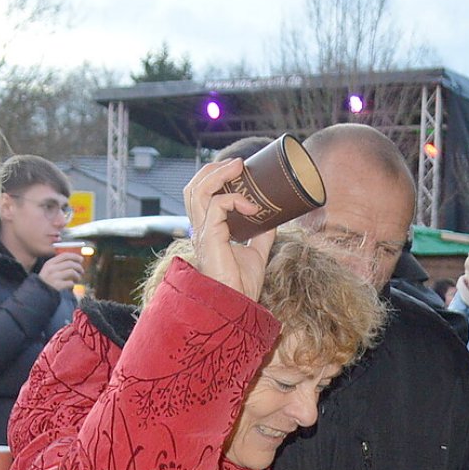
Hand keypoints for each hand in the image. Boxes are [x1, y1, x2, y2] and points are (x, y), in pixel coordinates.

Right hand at [38, 252, 84, 290]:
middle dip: (79, 267)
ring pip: (72, 272)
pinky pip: (70, 283)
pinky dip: (73, 284)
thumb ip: (59, 265)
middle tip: (82, 271)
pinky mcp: (57, 286)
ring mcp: (53, 277)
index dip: (75, 256)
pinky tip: (71, 287)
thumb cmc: (46, 283)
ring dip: (77, 276)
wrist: (38, 295)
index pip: (64, 255)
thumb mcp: (49, 271)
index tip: (81, 259)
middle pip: (70, 263)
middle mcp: (51, 269)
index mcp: (49, 263)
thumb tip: (75, 261)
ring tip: (78, 279)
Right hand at [183, 158, 274, 300]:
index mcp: (208, 231)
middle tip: (238, 164)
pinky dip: (235, 200)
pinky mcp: (210, 237)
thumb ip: (262, 235)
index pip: (200, 195)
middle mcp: (200, 229)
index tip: (240, 171)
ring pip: (198, 189)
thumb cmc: (241, 286)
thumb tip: (275, 218)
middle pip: (193, 187)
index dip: (215, 178)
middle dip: (213, 169)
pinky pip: (216, 204)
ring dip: (219, 174)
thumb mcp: (256, 254)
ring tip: (239, 168)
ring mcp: (202, 232)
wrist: (236, 306)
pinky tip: (252, 207)